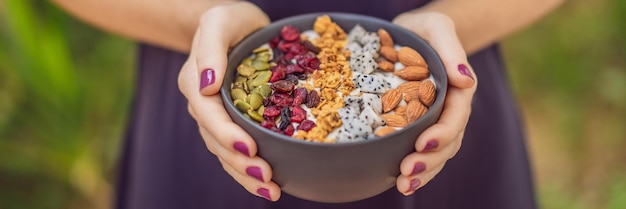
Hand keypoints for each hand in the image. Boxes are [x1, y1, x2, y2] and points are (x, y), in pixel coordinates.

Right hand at [177, 2, 280, 200]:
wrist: (235, 24)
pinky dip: (248, 169)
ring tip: (271, 190)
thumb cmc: (229, 19)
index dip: (227, 134)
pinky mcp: (232, 122)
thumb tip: (207, 86)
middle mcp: (203, 104)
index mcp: (195, 82)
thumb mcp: (219, 21)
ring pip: (224, 152)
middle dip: (240, 162)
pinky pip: (235, 150)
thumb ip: (210, 47)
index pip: (208, 114)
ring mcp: (216, 116)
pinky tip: (267, 183)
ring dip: (245, 174)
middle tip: (267, 177)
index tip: (251, 148)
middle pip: (216, 140)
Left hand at [392, 12, 477, 194]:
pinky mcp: (419, 127)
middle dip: (430, 160)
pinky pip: (423, 152)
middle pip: (448, 141)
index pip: (455, 116)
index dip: (442, 133)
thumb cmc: (423, 27)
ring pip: (438, 153)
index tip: (421, 143)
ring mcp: (436, 120)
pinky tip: (400, 182)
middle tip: (407, 172)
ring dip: (424, 172)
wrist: (413, 33)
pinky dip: (416, 169)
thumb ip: (450, 47)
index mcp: (457, 88)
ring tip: (404, 185)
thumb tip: (465, 78)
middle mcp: (450, 108)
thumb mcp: (436, 25)